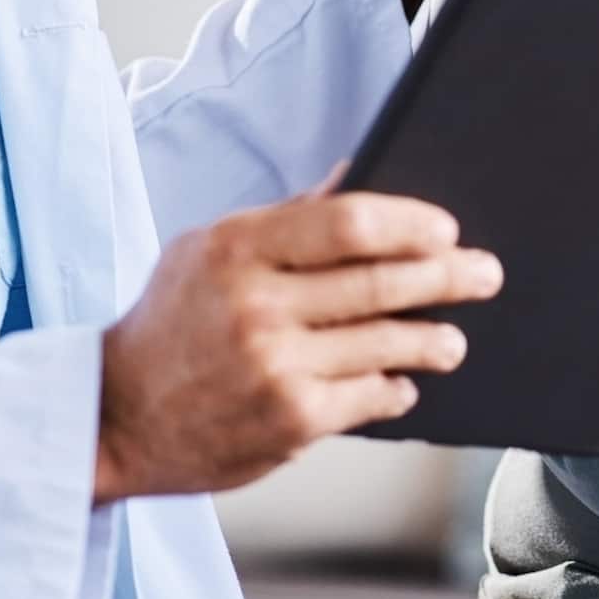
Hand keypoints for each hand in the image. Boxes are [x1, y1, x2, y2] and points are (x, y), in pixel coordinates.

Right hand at [91, 185, 504, 502]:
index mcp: (238, 247)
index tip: (445, 229)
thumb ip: (285, 219)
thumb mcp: (207, 250)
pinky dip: (394, 389)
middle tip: (485, 272)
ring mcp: (276, 366)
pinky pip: (368, 397)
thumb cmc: (169, 323)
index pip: (348, 222)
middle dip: (448, 276)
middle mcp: (258, 304)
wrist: (113, 416)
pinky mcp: (291, 421)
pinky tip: (404, 384)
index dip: (410, 222)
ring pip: (386, 343)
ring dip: (434, 339)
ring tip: (452, 338)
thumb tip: (354, 176)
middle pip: (381, 280)